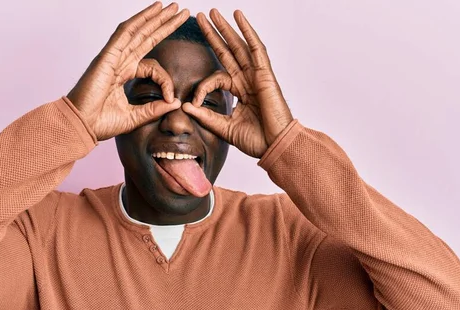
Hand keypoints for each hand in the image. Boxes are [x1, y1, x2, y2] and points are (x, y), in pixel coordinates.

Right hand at [67, 2, 189, 140]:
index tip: (171, 97)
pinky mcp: (107, 56)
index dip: (166, 80)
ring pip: (138, 31)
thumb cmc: (100, 123)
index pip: (152, 67)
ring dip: (156, 17)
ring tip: (172, 6)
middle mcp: (120, 62)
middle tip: (180, 11)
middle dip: (164, 24)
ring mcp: (113, 57)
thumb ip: (155, 109)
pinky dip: (139, 20)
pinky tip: (153, 10)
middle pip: (146, 37)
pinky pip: (125, 33)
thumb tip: (175, 103)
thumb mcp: (135, 117)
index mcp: (124, 74)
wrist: (81, 126)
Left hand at [181, 9, 292, 157]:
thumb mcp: (224, 128)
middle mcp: (248, 80)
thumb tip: (184, 106)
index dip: (202, 86)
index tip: (193, 102)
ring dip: (226, 28)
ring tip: (213, 12)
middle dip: (214, 34)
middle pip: (228, 51)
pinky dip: (247, 31)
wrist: (274, 147)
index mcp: (240, 92)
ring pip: (239, 45)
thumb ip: (205, 116)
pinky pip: (256, 48)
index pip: (217, 77)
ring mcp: (257, 76)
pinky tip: (238, 17)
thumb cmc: (257, 141)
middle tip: (201, 17)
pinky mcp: (265, 75)